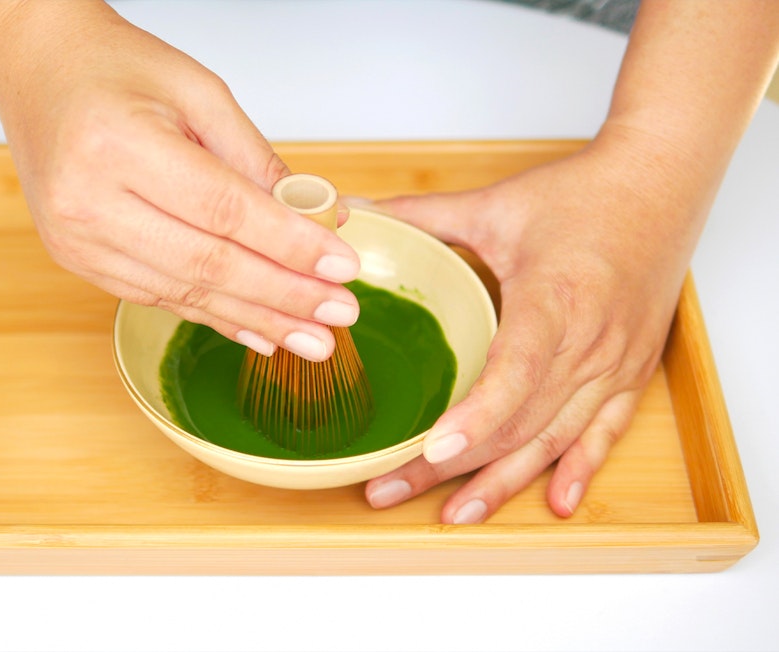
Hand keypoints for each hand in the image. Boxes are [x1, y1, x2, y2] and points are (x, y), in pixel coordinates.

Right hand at [0, 2, 360, 361]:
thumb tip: (320, 219)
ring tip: (311, 338)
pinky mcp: (78, 259)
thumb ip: (257, 160)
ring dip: (255, 319)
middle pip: (207, 264)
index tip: (342, 268)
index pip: (224, 211)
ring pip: (185, 292)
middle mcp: (86, 201)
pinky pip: (159, 297)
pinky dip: (214, 315)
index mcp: (116, 145)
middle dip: (283, 295)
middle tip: (339, 315)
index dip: (290, 246)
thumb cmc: (113, 67)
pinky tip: (257, 331)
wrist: (38, 69)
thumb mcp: (199, 91)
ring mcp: (76, 239)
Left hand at [364, 128, 709, 522]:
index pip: (514, 371)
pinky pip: (605, 432)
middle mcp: (591, 341)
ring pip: (555, 438)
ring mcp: (616, 362)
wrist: (662, 183)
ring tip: (454, 515)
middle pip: (519, 421)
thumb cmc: (582, 195)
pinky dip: (579, 470)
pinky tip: (554, 502)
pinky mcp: (632, 370)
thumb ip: (420, 215)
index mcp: (555, 299)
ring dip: (503, 481)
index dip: (475, 416)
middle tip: (390, 488)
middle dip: (453, 466)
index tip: (432, 451)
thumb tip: (352, 215)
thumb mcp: (494, 204)